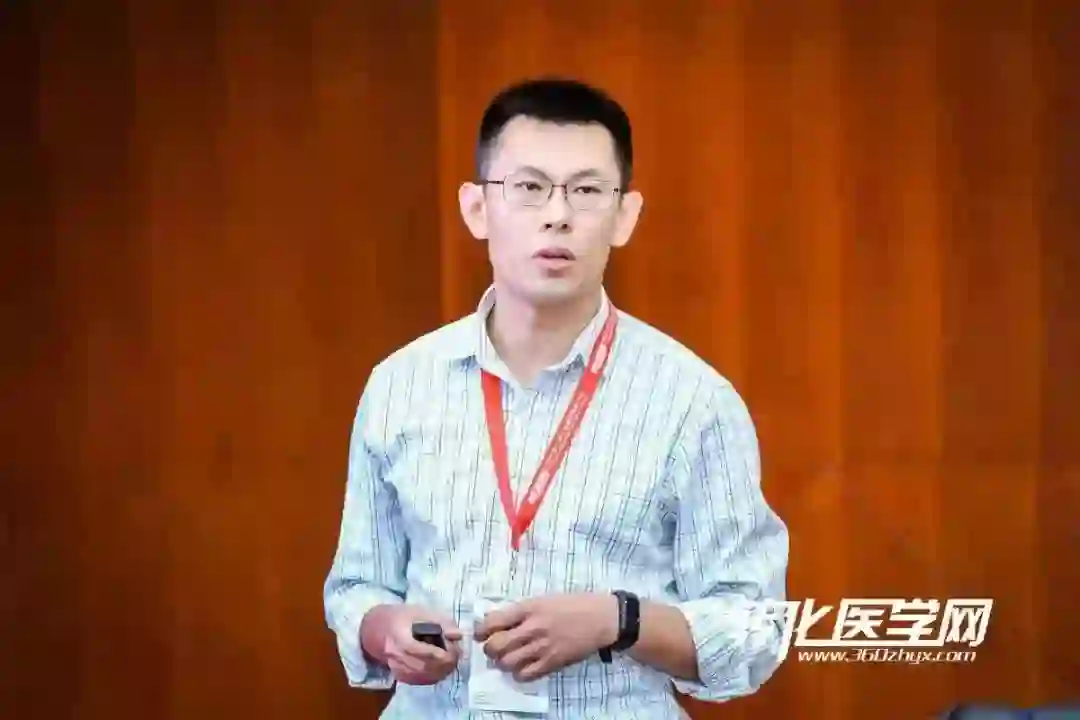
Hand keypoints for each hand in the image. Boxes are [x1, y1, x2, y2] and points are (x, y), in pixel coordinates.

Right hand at [365, 604, 463, 685]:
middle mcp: (395, 656)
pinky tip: (441, 669)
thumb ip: (440, 622)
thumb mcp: (421, 612)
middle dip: (443, 663)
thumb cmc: (400, 617)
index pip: (419, 651)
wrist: (376, 628)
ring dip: (440, 671)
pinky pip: (418, 681)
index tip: (454, 648)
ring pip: (421, 676)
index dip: (439, 653)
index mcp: (398, 638)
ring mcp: (395, 668)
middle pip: (422, 667)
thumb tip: (458, 635)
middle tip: (456, 654)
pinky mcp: (399, 675)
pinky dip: (432, 676)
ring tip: (451, 660)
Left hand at [474, 593, 617, 681]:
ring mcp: (542, 647)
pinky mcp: (552, 663)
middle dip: (489, 649)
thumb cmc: (574, 604)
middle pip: (496, 646)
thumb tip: (499, 620)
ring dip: (502, 662)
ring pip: (507, 663)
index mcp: (529, 608)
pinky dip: (518, 673)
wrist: (602, 618)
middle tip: (493, 647)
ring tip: (507, 658)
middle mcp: (532, 628)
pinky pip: (525, 675)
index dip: (480, 630)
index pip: (493, 621)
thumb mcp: (544, 599)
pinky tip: (522, 667)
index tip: (479, 633)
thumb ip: (522, 610)